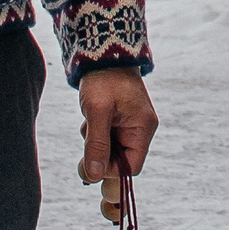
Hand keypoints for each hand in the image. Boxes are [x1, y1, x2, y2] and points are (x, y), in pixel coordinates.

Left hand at [78, 67, 158, 181]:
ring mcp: (130, 125)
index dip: (110, 170)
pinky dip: (96, 135)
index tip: (90, 163)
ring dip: (96, 144)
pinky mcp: (120, 121)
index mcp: (142, 128)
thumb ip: (96, 144)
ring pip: (112, 151)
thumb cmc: (103, 79)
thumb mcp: (97, 111)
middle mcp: (140, 129)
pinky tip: (91, 119)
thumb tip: (94, 176)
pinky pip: (108, 139)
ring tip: (89, 123)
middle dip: (101, 155)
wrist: (103, 54)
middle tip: (86, 143)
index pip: (131, 167)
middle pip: (121, 161)